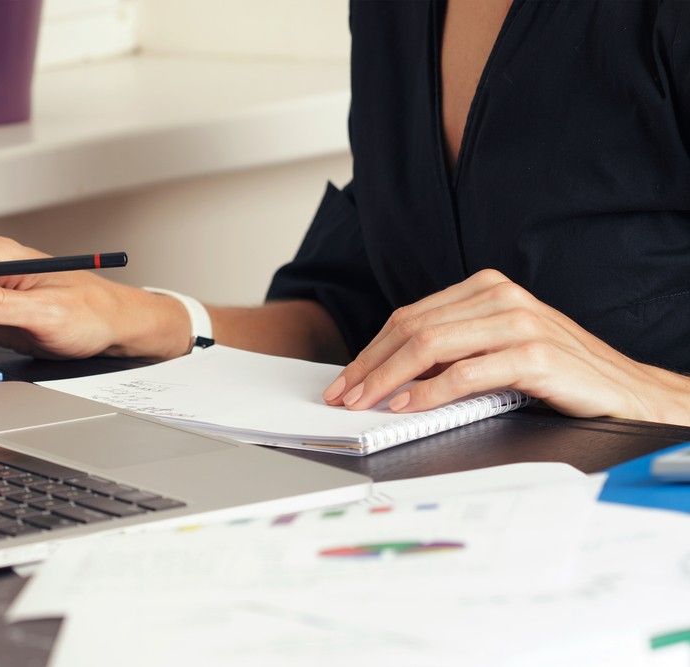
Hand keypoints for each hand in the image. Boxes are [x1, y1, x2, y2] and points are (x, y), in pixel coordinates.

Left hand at [321, 269, 689, 424]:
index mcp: (486, 287)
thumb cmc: (558, 371)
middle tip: (344, 394)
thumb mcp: (497, 347)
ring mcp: (517, 322)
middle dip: (370, 364)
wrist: (624, 390)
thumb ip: (452, 348)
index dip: (371, 349)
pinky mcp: (533, 355)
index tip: (346, 377)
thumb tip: (391, 371)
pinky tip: (407, 405)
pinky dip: (429, 391)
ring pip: (430, 346)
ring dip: (388, 377)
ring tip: (366, 401)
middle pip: (412, 328)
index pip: (411, 316)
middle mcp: (500, 297)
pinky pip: (465, 372)